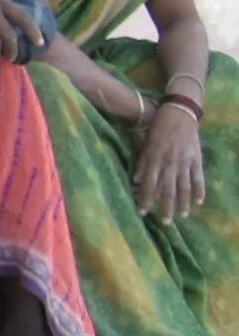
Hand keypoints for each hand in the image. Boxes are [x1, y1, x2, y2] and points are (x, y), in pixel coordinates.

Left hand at [134, 104, 204, 223]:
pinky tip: (198, 202)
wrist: (178, 113)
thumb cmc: (157, 129)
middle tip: (165, 222)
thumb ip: (142, 163)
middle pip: (168, 189)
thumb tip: (137, 182)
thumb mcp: (145, 144)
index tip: (143, 213)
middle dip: (166, 207)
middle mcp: (170, 162)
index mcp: (155, 159)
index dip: (146, 199)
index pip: (150, 184)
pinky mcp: (196, 158)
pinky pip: (198, 177)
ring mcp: (185, 161)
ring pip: (184, 186)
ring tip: (181, 216)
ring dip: (183, 202)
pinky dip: (199, 189)